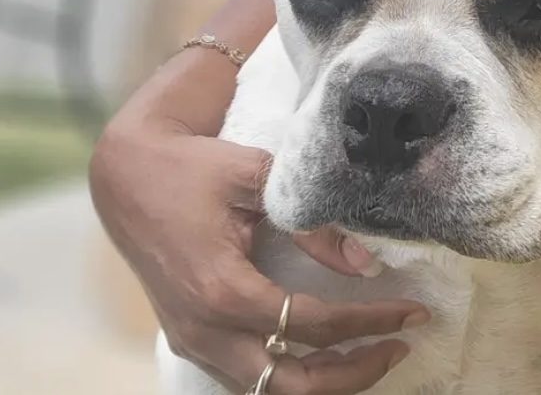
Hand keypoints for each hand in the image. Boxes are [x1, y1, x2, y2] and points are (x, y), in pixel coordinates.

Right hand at [90, 116, 425, 393]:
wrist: (127, 176)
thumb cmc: (194, 168)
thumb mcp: (258, 180)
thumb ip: (313, 223)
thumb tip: (368, 262)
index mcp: (224, 290)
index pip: (314, 325)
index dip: (370, 321)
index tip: (413, 312)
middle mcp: (204, 330)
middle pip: (291, 384)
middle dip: (353, 372)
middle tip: (400, 345)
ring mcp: (192, 340)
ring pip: (265, 389)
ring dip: (322, 380)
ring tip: (371, 352)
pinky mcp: (188, 337)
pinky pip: (243, 376)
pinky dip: (288, 373)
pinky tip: (321, 352)